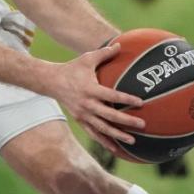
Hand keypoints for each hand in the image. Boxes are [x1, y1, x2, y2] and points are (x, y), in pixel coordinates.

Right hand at [51, 44, 144, 158]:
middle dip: (126, 121)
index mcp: (90, 89)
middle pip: (109, 115)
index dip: (126, 99)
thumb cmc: (72, 68)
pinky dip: (105, 142)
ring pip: (102, 128)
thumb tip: (121, 44)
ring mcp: (83, 114)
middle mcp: (87, 104)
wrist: (51, 82)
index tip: (141, 102)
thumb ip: (105, 53)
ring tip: (133, 140)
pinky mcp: (80, 120)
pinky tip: (116, 149)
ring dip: (117, 135)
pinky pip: (94, 133)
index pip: (112, 96)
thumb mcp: (87, 58)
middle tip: (142, 124)